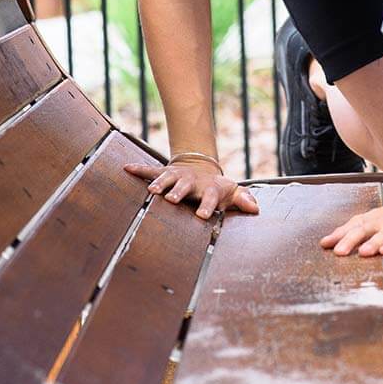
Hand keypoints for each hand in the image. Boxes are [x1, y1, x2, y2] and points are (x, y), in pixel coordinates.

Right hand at [124, 159, 259, 219]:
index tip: (203, 215)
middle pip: (184, 186)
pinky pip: (150, 171)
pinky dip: (139, 170)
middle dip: (179, 192)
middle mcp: (190, 182)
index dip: (207, 205)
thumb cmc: (215, 188)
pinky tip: (127, 168)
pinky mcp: (163, 174)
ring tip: (152, 190)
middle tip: (173, 200)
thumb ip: (242, 199)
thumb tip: (255, 208)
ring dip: (159, 183)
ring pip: (167, 178)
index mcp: (207, 189)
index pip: (209, 197)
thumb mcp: (230, 192)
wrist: (199, 168)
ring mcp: (176, 176)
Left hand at [319, 188, 382, 256]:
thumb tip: (324, 243)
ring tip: (364, 252)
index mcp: (369, 219)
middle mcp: (381, 221)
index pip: (351, 226)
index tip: (326, 244)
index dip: (339, 235)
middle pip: (364, 229)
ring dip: (375, 242)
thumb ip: (346, 232)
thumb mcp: (367, 221)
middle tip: (340, 251)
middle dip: (352, 240)